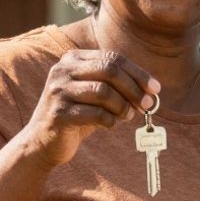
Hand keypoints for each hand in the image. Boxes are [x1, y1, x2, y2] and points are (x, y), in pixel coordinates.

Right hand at [20, 50, 159, 167]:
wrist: (43, 142)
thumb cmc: (77, 115)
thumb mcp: (96, 95)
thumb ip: (118, 87)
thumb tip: (152, 91)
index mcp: (73, 59)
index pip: (113, 58)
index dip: (138, 73)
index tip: (156, 89)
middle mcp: (62, 70)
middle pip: (110, 70)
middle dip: (134, 88)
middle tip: (148, 104)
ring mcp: (58, 91)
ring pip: (104, 91)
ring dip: (123, 106)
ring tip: (127, 116)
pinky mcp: (58, 114)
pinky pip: (96, 114)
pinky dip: (110, 120)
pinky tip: (110, 124)